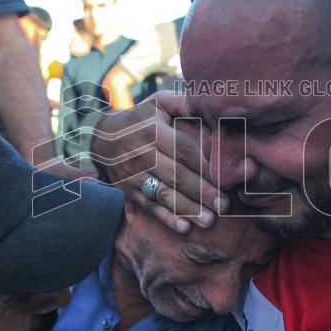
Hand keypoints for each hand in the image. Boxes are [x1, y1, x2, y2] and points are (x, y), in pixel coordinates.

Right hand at [90, 91, 227, 233]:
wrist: (103, 137)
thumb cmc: (142, 118)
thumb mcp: (160, 102)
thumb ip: (185, 103)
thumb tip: (213, 107)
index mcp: (152, 130)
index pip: (184, 150)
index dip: (206, 165)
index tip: (227, 178)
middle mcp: (140, 153)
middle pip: (176, 175)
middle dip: (202, 192)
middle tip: (225, 206)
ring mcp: (132, 174)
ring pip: (163, 194)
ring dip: (187, 209)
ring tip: (209, 220)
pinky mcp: (127, 190)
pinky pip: (149, 206)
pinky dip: (166, 218)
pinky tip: (184, 228)